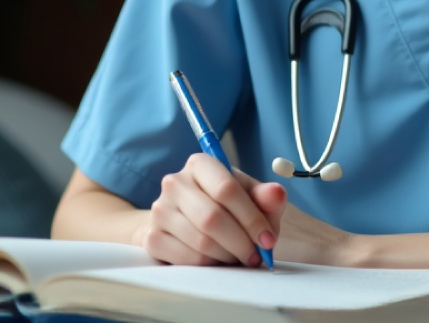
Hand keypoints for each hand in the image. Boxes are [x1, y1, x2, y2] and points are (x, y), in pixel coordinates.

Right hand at [134, 153, 286, 265]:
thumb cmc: (224, 208)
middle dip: (241, 242)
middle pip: (212, 218)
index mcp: (200, 164)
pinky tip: (217, 260)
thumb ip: (266, 197)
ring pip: (201, 242)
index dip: (252, 218)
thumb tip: (276, 193)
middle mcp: (175, 182)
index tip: (268, 239)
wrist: (185, 223)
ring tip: (236, 256)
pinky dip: (210, 265)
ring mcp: (159, 210)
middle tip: (255, 255)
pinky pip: (188, 259)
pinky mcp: (152, 237)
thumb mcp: (250, 198)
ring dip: (227, 256)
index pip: (227, 189)